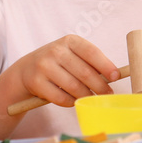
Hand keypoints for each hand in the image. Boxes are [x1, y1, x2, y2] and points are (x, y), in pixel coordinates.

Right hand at [3, 35, 120, 107]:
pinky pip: (60, 97)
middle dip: (100, 86)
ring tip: (94, 99)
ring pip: (73, 86)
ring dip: (87, 96)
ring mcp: (44, 66)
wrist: (25, 70)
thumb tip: (113, 75)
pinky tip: (76, 102)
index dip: (106, 66)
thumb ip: (89, 62)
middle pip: (84, 72)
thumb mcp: (71, 54)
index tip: (116, 77)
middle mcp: (56, 50)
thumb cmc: (57, 62)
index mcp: (70, 40)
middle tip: (108, 94)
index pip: (92, 52)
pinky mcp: (36, 82)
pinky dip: (71, 102)